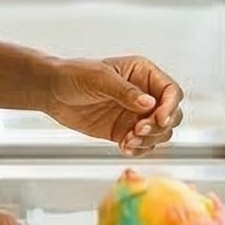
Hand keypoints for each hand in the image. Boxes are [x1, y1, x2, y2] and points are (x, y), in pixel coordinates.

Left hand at [44, 55, 183, 154]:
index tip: (159, 119)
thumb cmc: (74, 76)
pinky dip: (139, 149)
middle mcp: (146, 95)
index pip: (171, 91)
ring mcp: (137, 115)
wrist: (51, 91)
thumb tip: (150, 104)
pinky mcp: (125, 131)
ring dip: (150, 141)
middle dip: (160, 127)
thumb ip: (125, 92)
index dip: (170, 106)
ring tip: (128, 141)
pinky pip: (143, 145)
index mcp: (144, 74)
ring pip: (161, 133)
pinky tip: (124, 148)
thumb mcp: (99, 79)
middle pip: (172, 115)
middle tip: (137, 131)